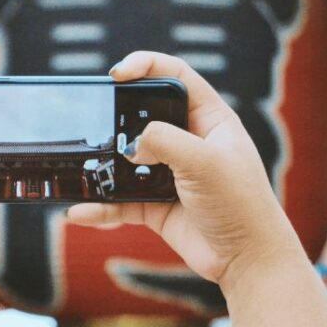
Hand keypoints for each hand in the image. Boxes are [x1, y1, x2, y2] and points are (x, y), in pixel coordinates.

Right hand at [67, 51, 302, 293]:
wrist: (247, 261)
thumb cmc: (240, 204)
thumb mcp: (204, 162)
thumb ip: (164, 141)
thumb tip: (131, 146)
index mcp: (209, 119)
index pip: (175, 75)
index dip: (146, 65)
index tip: (117, 73)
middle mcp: (188, 142)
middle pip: (143, 115)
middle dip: (116, 115)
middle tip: (95, 117)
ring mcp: (170, 173)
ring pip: (126, 160)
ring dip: (102, 165)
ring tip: (80, 167)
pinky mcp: (156, 205)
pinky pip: (120, 200)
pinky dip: (100, 206)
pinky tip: (80, 211)